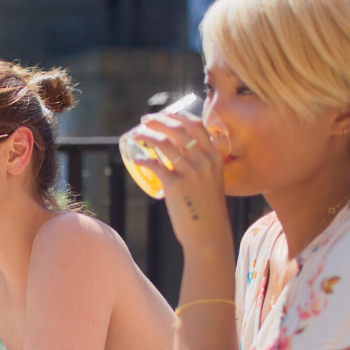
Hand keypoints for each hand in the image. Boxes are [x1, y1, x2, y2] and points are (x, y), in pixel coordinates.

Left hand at [131, 113, 233, 252]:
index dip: (178, 115)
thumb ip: (199, 168)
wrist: (208, 235)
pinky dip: (142, 158)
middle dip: (158, 120)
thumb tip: (175, 159)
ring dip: (146, 134)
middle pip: (177, 129)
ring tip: (136, 134)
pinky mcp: (175, 185)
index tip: (164, 114)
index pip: (196, 125)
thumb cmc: (206, 211)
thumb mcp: (210, 182)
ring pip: (164, 143)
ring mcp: (190, 172)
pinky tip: (135, 158)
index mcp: (214, 157)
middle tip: (144, 120)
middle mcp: (204, 160)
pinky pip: (154, 164)